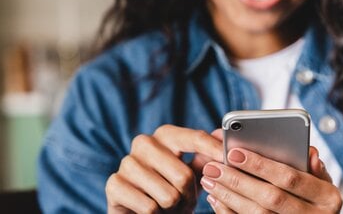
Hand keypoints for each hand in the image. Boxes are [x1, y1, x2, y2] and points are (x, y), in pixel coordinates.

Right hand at [105, 125, 223, 213]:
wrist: (138, 211)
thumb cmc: (169, 188)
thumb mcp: (191, 173)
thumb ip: (206, 156)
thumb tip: (222, 135)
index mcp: (165, 135)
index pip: (195, 138)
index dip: (214, 150)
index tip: (228, 160)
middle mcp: (144, 143)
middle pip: (184, 175)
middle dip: (189, 196)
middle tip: (185, 202)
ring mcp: (127, 162)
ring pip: (168, 195)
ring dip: (172, 208)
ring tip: (167, 206)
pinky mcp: (114, 184)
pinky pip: (149, 207)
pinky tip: (150, 211)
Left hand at [201, 146, 342, 212]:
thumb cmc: (315, 197)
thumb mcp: (321, 181)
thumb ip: (312, 167)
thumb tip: (310, 153)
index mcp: (328, 198)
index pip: (291, 178)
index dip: (262, 165)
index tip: (234, 152)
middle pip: (271, 198)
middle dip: (239, 181)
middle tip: (214, 166)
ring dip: (229, 197)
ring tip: (210, 180)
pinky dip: (229, 213)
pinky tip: (216, 199)